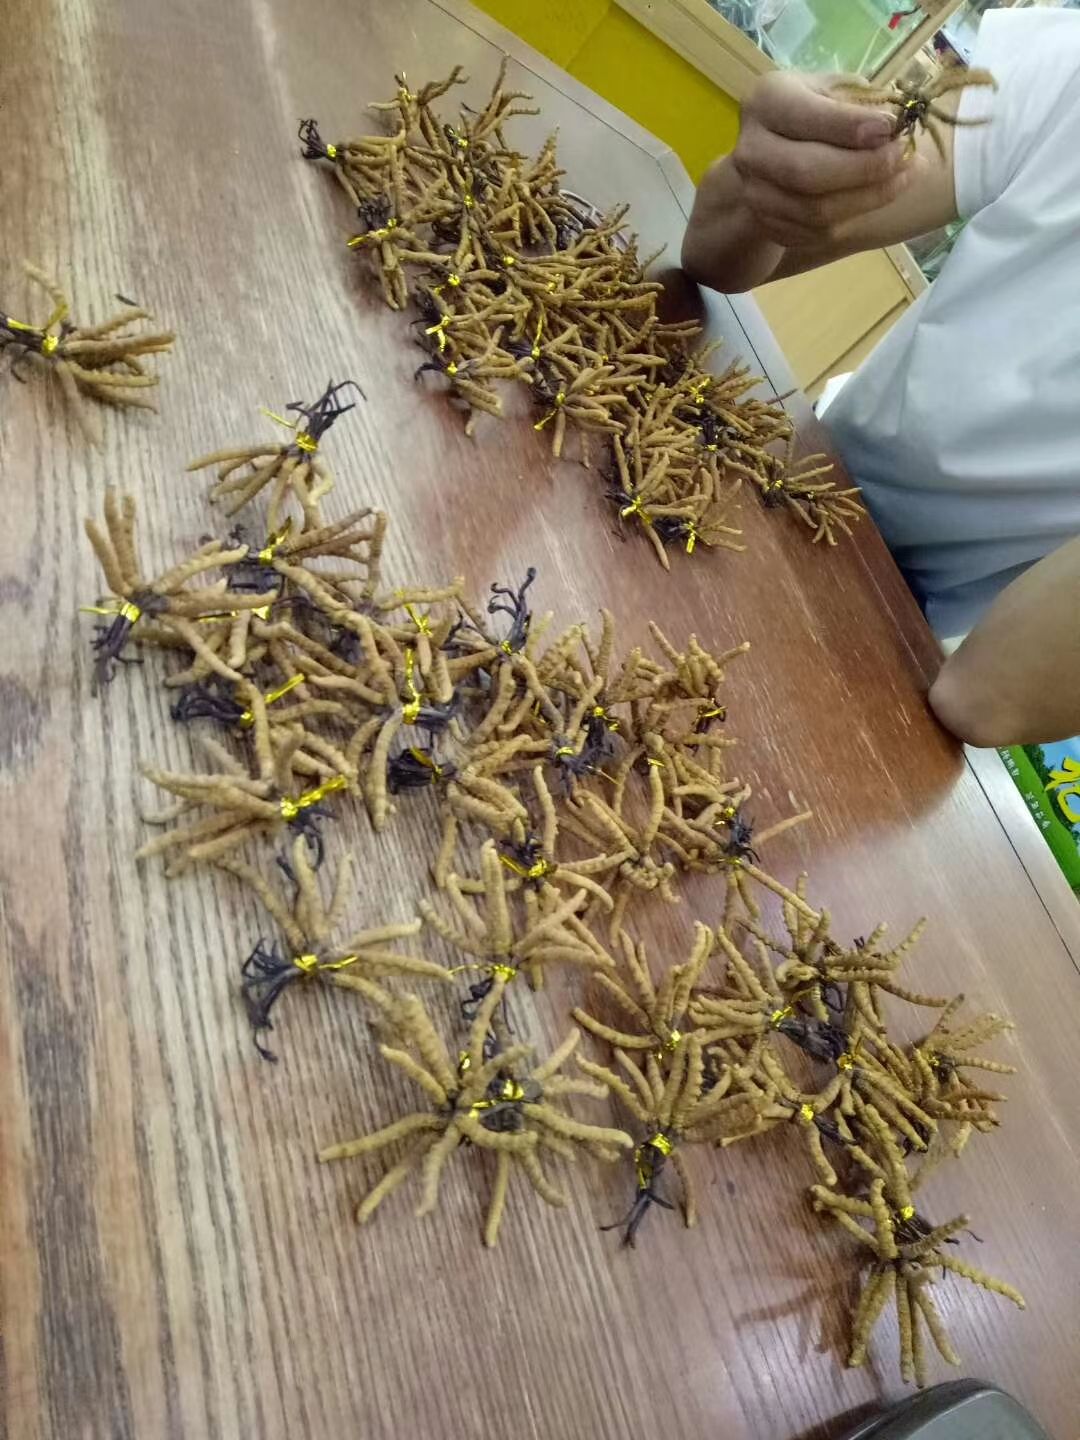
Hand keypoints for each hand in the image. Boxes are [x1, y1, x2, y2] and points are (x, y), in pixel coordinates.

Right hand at [732, 71, 916, 245]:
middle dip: (864, 168)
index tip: (892, 128)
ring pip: (815, 211)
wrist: (778, 148)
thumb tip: (895, 129)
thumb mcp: (836, 90)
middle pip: (806, 172)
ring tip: (904, 177)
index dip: (850, 127)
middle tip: (905, 157)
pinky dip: (854, 217)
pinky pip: (816, 233)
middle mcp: (751, 149)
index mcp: (767, 101)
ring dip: (868, 198)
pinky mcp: (769, 224)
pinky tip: (878, 196)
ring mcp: (755, 193)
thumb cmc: (817, 109)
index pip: (805, 118)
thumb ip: (861, 104)